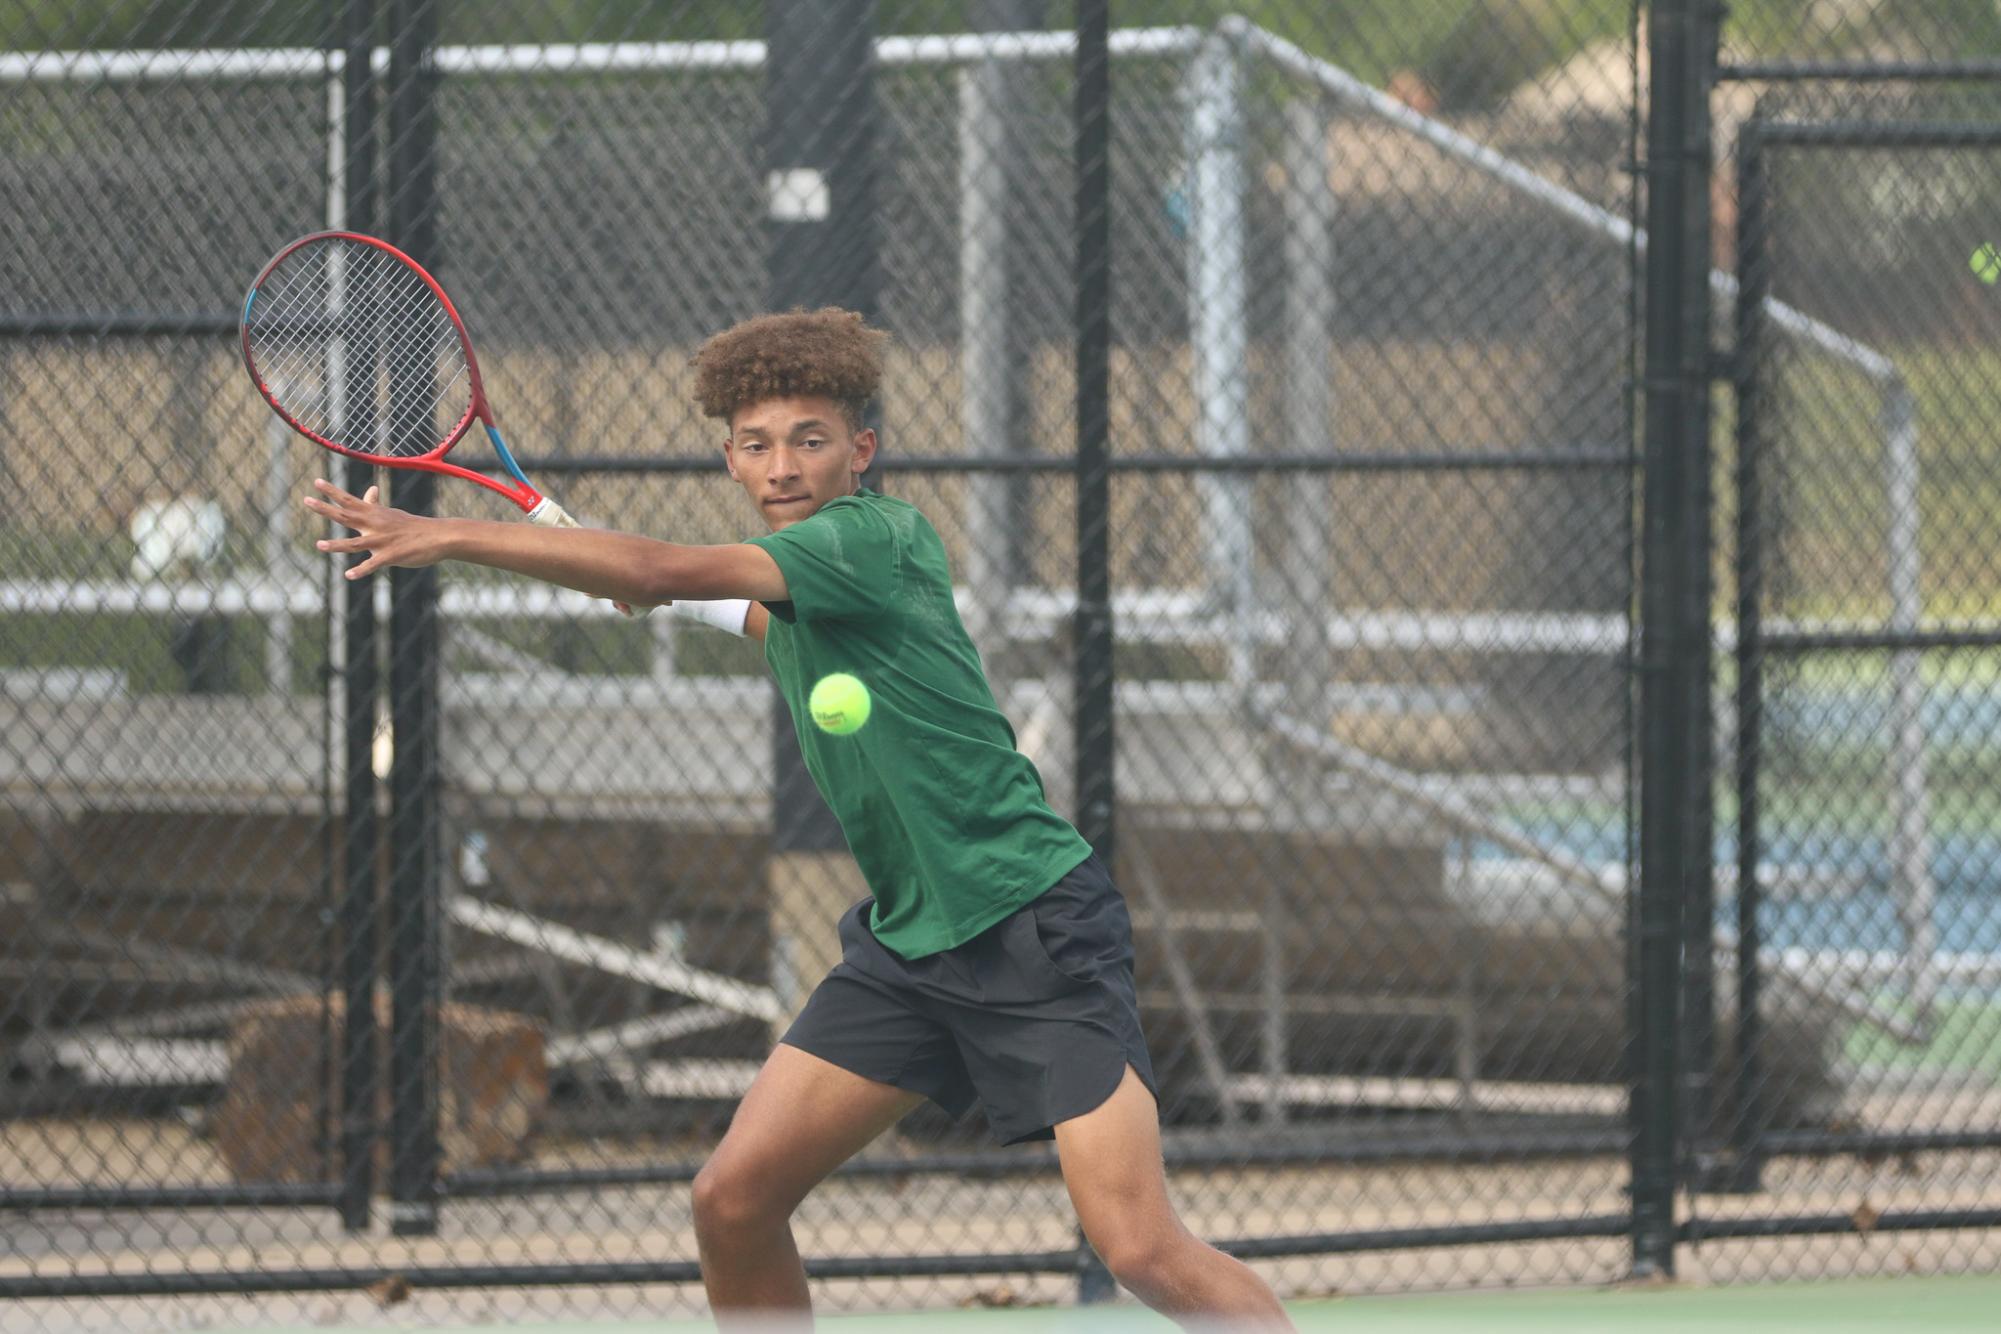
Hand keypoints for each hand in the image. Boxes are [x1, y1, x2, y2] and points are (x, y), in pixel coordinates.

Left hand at [302, 478, 443, 578]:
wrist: (438, 536)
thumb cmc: (413, 526)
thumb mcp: (392, 514)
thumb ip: (375, 505)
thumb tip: (370, 490)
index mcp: (374, 514)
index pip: (348, 500)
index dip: (331, 491)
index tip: (315, 482)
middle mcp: (374, 525)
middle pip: (345, 516)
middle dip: (325, 509)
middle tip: (306, 500)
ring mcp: (382, 541)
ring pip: (355, 544)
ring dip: (337, 545)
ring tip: (319, 545)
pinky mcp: (391, 556)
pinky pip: (372, 565)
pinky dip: (360, 571)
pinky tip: (348, 575)